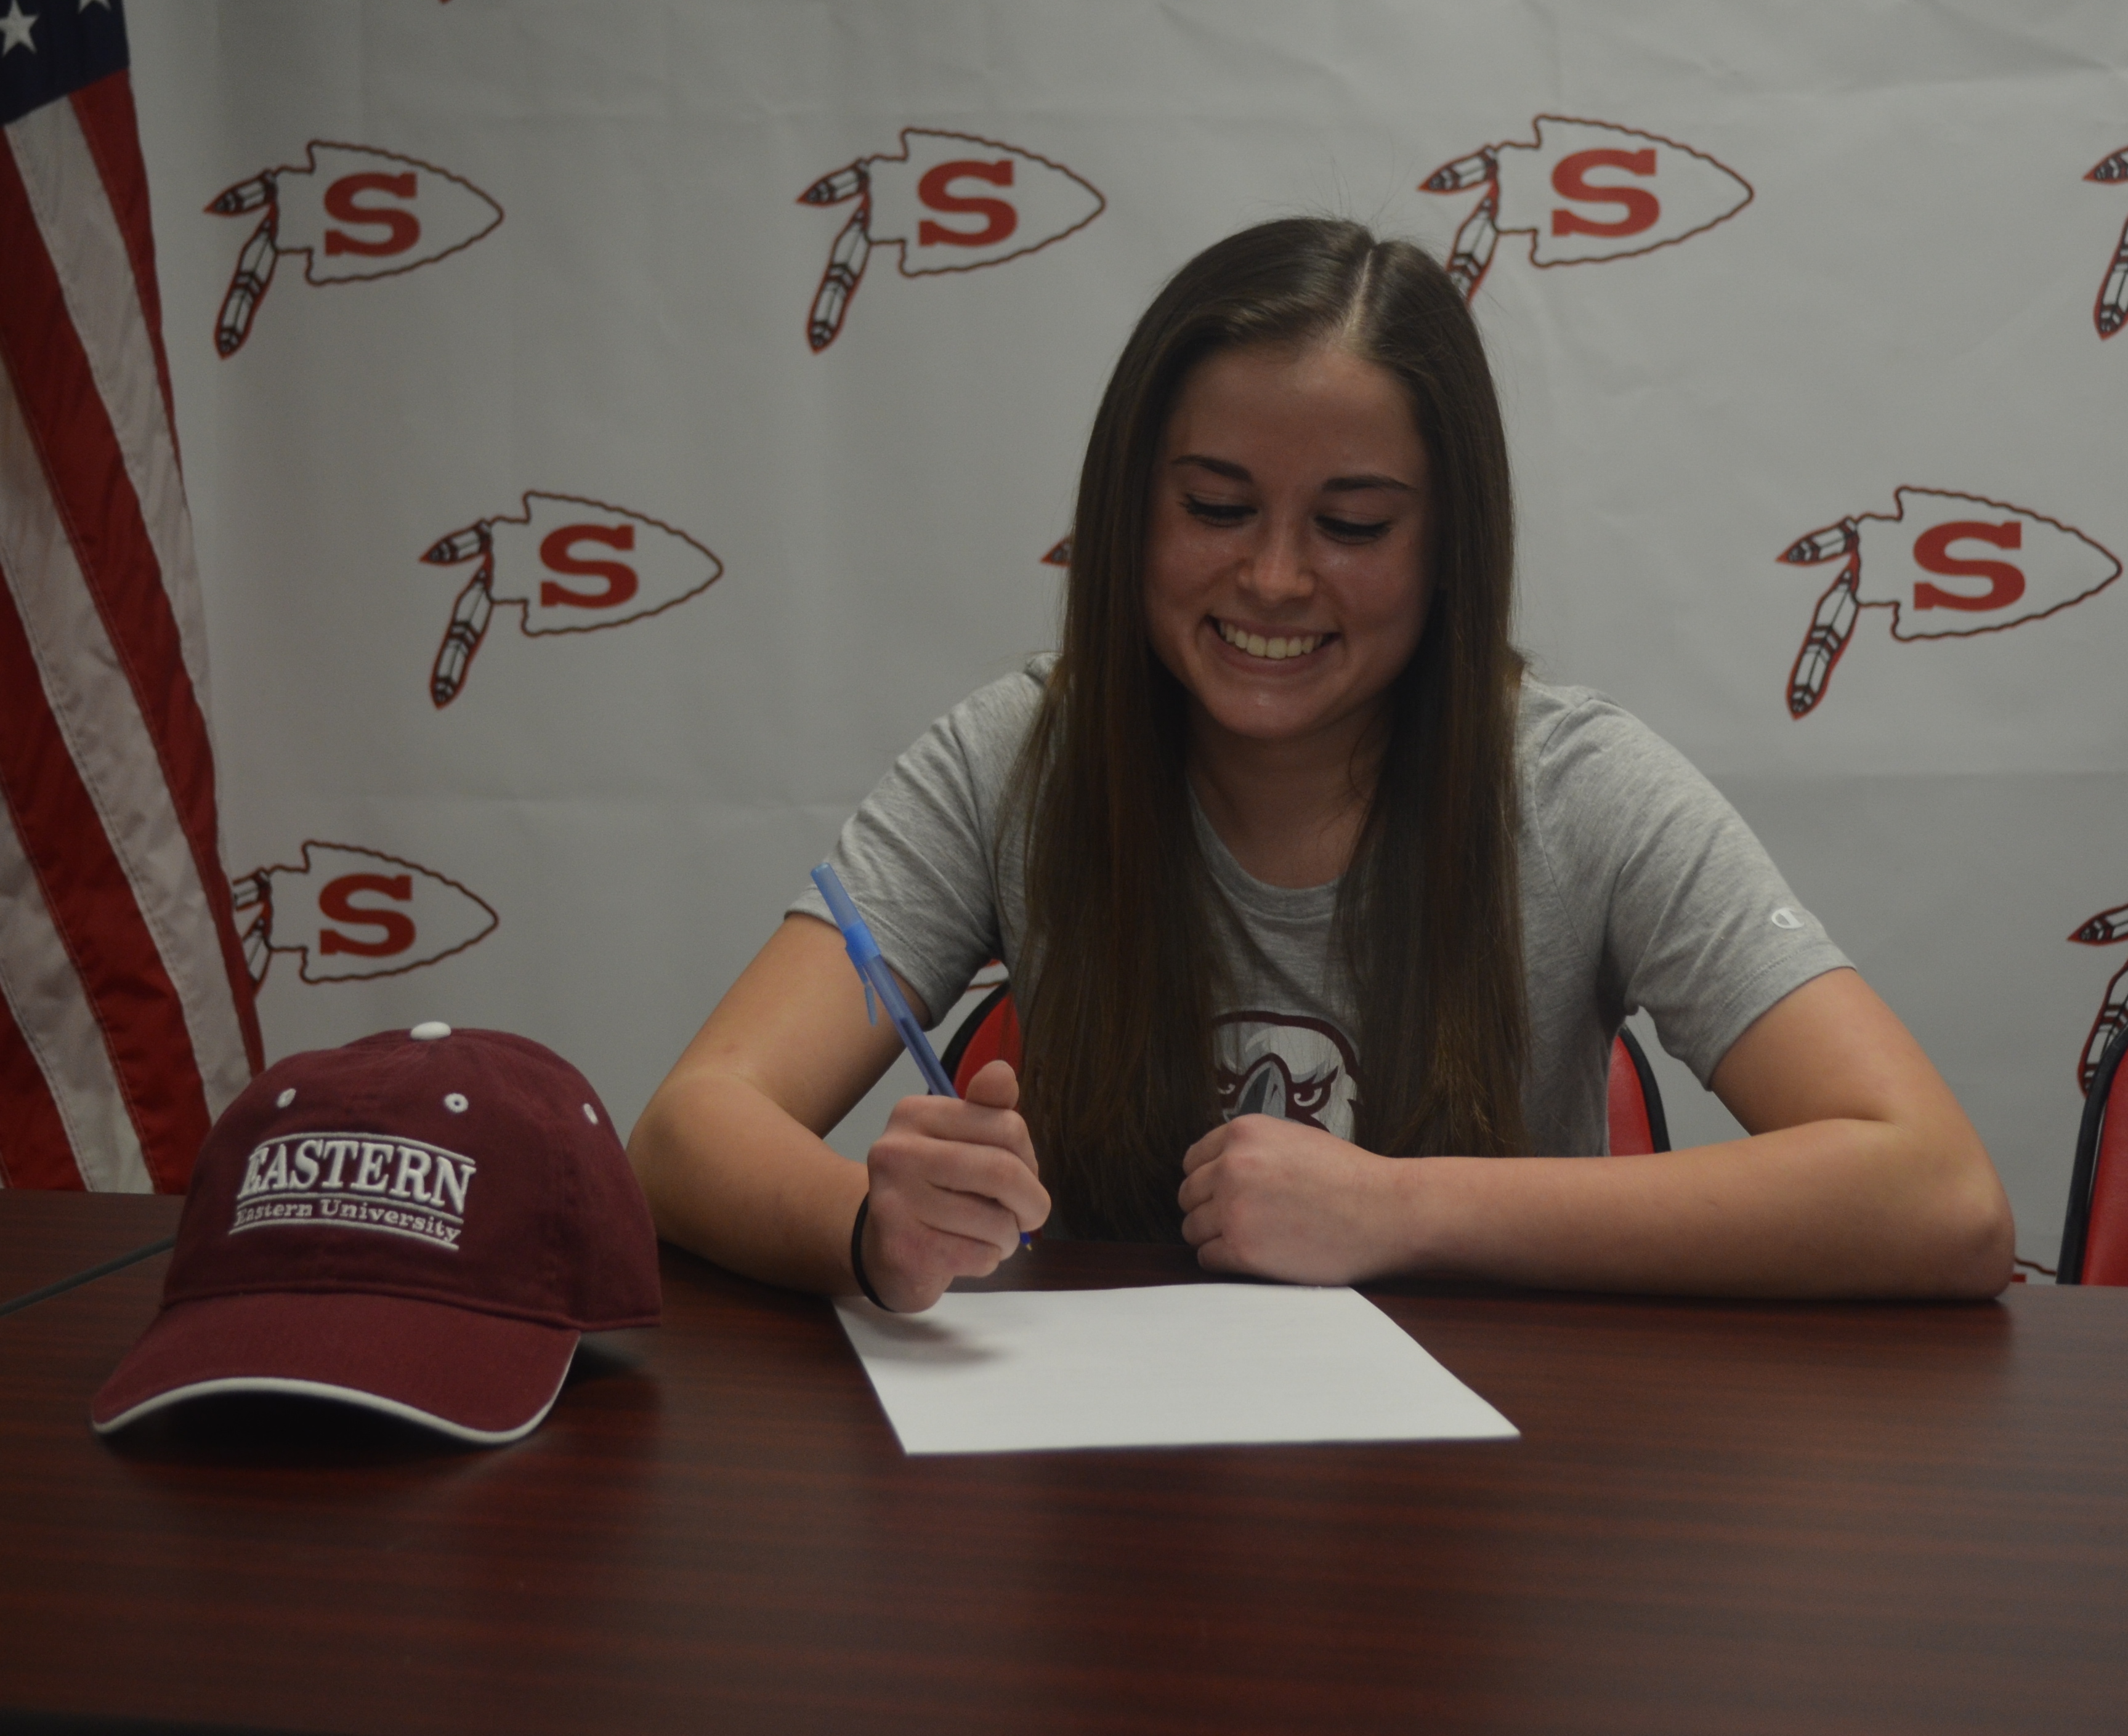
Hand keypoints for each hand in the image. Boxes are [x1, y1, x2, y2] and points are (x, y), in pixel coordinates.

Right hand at [860, 1059, 1048, 1311]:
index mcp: (914, 1113)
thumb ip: (987, 1109)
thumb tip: (1002, 1071)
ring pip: (996, 1221)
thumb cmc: (936, 1188)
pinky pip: (980, 1256)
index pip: (1007, 1125)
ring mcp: (895, 1202)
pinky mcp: (905, 1250)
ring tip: (988, 1235)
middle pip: (1003, 1171)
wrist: (885, 1248)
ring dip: (1008, 1236)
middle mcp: (896, 1152)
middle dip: (1031, 1201)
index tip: (1021, 1173)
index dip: (1029, 1158)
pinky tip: (964, 1253)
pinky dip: (988, 1259)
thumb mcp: (961, 1141)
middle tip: (1029, 1215)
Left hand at [1179, 1115, 1411, 1284]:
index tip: (1224, 1193)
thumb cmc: (1348, 1177)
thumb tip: (1215, 1167)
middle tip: (1238, 1219)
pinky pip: (1206, 1258)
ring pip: (1192, 1228)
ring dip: (1213, 1236)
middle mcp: (1230, 1167)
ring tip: (1248, 1238)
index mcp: (1243, 1134)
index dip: (1208, 1180)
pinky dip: (1223, 1260)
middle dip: (1208, 1208)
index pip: (1193, 1160)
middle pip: (1188, 1195)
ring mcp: (1233, 1209)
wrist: (1385, 1212)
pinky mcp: (1242, 1249)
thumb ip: (1251, 1148)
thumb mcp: (1294, 1138)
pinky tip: (1251, 1256)